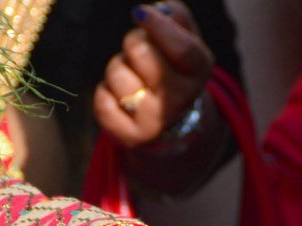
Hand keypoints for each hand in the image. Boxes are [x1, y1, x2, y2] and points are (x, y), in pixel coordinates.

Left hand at [93, 1, 213, 146]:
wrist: (169, 122)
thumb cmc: (172, 68)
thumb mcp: (185, 40)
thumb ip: (176, 16)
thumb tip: (157, 10)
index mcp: (199, 71)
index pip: (182, 48)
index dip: (158, 25)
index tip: (140, 13)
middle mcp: (180, 100)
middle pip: (142, 53)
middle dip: (133, 42)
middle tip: (138, 51)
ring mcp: (155, 122)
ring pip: (117, 73)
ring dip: (118, 67)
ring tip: (132, 76)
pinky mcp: (130, 136)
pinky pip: (102, 100)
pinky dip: (105, 92)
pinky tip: (121, 97)